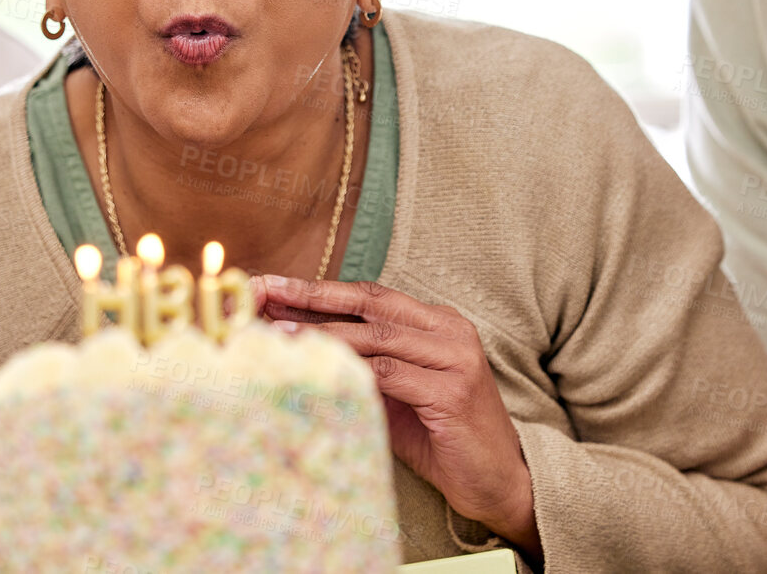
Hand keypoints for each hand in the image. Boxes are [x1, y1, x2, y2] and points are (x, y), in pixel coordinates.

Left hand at [254, 275, 540, 556]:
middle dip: (315, 296)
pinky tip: (319, 371)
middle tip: (268, 292)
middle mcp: (450, 330)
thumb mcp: (398, 392)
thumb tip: (300, 345)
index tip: (275, 286)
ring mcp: (455, 357)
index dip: (321, 290)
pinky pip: (391, 374)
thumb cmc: (442, 437)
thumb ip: (364, 365)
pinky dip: (352, 371)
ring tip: (280, 334)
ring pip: (377, 337)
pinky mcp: (452, 391)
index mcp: (438, 323)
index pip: (371, 297)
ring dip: (324, 335)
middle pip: (371, 304)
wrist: (498, 480)